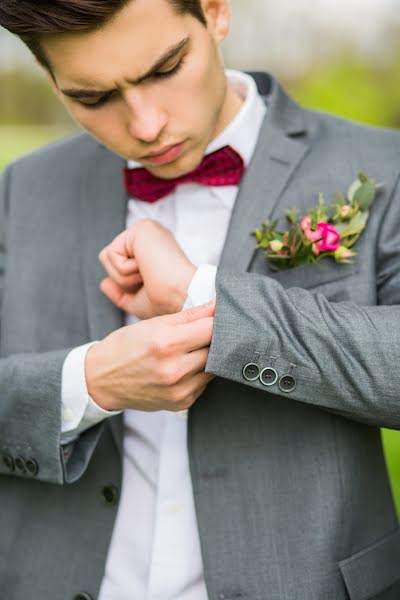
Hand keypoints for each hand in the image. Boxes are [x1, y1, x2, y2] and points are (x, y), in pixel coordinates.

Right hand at [85, 300, 214, 411]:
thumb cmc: (126, 346)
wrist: (102, 380)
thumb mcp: (152, 324)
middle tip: (202, 332)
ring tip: (191, 349)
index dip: (215, 320)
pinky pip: (203, 384)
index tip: (214, 316)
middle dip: (212, 338)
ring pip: (213, 367)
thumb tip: (216, 305)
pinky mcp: (182, 403)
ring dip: (208, 356)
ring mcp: (179, 390)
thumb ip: (189, 315)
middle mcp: (174, 370)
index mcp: (166, 344)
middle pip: (215, 349)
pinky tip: (184, 367)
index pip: (210, 328)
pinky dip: (199, 373)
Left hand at [99, 219, 195, 318]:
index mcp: (151, 249)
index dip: (127, 286)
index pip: (119, 266)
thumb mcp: (139, 301)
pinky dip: (124, 271)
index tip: (152, 287)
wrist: (182, 298)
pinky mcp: (141, 228)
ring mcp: (145, 229)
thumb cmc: (168, 302)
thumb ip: (120, 293)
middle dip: (124, 281)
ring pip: (107, 257)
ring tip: (149, 274)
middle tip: (150, 281)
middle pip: (110, 261)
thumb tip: (103, 283)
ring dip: (123, 277)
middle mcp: (149, 235)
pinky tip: (147, 268)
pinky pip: (110, 254)